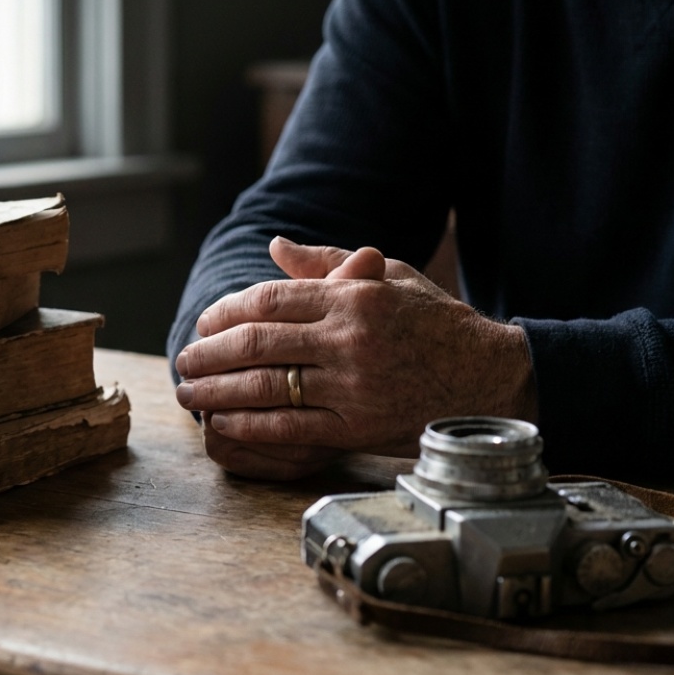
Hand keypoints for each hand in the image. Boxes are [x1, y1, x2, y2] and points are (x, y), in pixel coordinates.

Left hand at [175, 238, 536, 476]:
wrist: (491, 379)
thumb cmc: (437, 324)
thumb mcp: (390, 277)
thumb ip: (328, 263)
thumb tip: (275, 246)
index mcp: (355, 297)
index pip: (271, 300)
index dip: (226, 312)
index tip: (203, 323)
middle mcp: (350, 340)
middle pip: (258, 343)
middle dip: (210, 353)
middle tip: (183, 360)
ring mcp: (354, 387)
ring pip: (267, 388)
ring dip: (217, 391)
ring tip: (189, 393)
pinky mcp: (358, 428)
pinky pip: (289, 429)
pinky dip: (249, 426)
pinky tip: (223, 423)